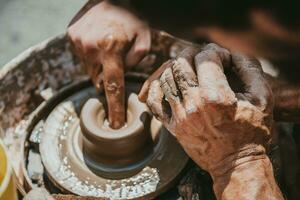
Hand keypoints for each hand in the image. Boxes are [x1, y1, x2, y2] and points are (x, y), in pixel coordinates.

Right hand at [68, 1, 150, 127]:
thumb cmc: (132, 19)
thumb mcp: (144, 40)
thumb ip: (136, 62)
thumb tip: (120, 77)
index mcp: (111, 48)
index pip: (113, 86)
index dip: (115, 108)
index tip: (115, 125)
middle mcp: (91, 47)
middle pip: (100, 80)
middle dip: (108, 78)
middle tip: (115, 62)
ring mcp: (78, 42)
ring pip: (90, 70)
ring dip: (99, 67)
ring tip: (107, 48)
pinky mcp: (71, 37)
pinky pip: (82, 58)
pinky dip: (91, 57)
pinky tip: (98, 43)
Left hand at [139, 44, 283, 198]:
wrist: (236, 165)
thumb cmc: (252, 132)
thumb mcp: (262, 99)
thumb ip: (250, 69)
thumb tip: (234, 52)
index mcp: (216, 98)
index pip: (206, 58)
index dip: (216, 52)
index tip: (223, 58)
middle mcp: (194, 105)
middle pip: (181, 63)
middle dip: (192, 54)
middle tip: (202, 57)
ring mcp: (180, 117)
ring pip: (166, 78)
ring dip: (176, 67)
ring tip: (189, 69)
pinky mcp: (172, 127)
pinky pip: (153, 103)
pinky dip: (155, 88)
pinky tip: (167, 84)